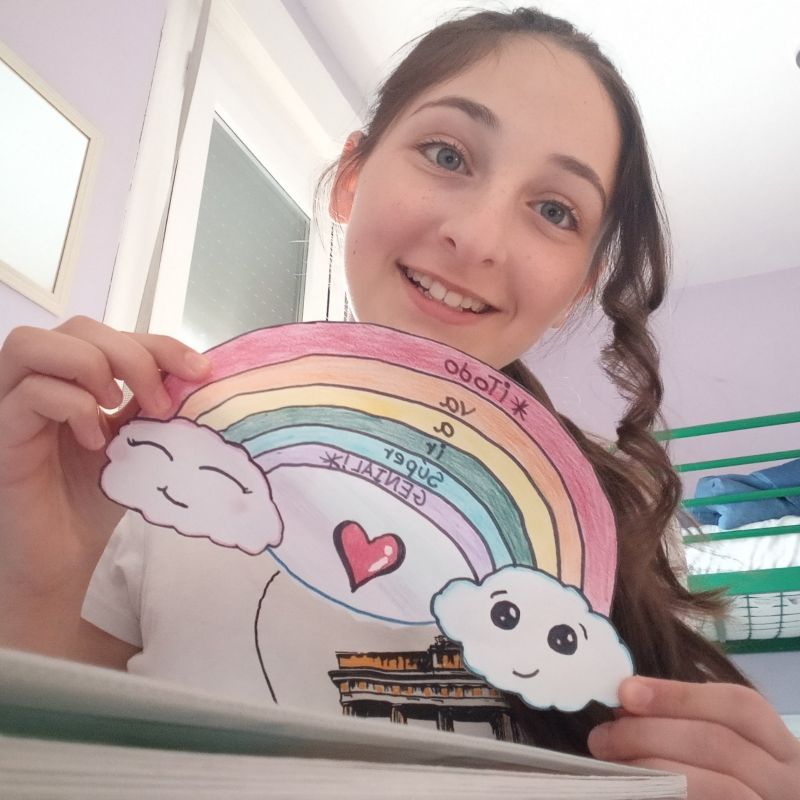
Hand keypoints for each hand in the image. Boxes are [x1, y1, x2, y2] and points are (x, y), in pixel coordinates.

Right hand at [0, 316, 209, 652]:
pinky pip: (30, 393)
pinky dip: (73, 407)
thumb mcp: (136, 442)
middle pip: (77, 327)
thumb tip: (195, 375)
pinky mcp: (3, 433)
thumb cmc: (93, 498)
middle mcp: (38, 381)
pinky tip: (95, 441)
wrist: (60, 556)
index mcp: (73, 379)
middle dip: (132, 354)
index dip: (159, 342)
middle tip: (161, 402)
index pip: (112, 333)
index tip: (199, 371)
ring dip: (93, 366)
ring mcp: (11, 404)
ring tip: (117, 408)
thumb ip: (154, 405)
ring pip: (33, 343)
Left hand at [588, 675, 799, 798]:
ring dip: (654, 769)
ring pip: (722, 788)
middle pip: (722, 745)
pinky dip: (668, 798)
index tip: (626, 691)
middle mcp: (790, 783)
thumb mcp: (719, 749)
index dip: (680, 694)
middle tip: (601, 736)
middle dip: (652, 733)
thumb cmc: (721, 780)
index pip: (742, 707)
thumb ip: (683, 725)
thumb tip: (626, 705)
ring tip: (611, 764)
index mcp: (782, 750)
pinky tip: (637, 791)